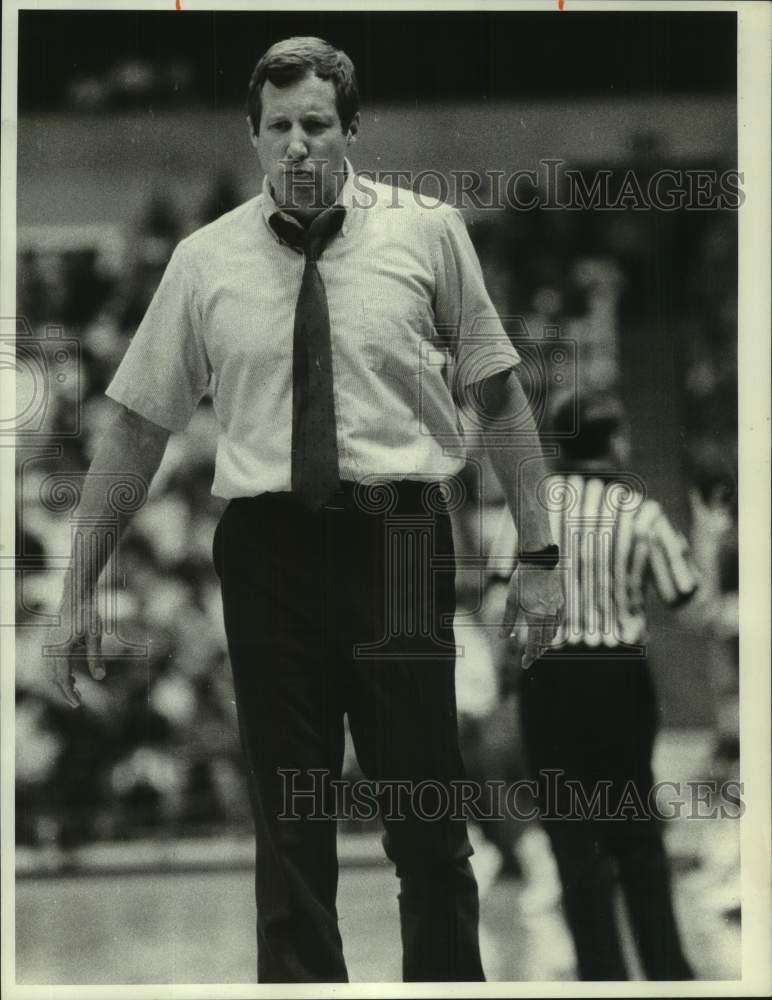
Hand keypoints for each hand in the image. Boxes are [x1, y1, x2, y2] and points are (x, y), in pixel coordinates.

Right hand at [49, 590, 104, 708]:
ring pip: (51, 670)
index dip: (68, 693)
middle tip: (78, 702)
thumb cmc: (88, 613)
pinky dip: (60, 671)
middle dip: (65, 690)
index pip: (62, 677)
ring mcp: (48, 643)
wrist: (77, 593)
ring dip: (62, 681)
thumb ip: (95, 657)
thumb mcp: (96, 636)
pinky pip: (51, 661)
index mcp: (60, 648)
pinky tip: (72, 674)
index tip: (77, 704)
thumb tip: (100, 678)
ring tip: (76, 689)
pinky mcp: (50, 639)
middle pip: (54, 676)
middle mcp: (51, 647)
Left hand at [499, 565, 563, 669]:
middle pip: (545, 642)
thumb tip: (503, 638)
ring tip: (539, 648)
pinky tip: (549, 632)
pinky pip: (560, 623)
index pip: (534, 644)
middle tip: (530, 658)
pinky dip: (554, 631)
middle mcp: (548, 616)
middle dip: (538, 652)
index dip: (529, 657)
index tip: (525, 665)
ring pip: (554, 634)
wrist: (539, 562)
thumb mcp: (511, 600)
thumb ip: (508, 621)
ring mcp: (557, 610)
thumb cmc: (522, 580)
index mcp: (534, 616)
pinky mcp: (562, 603)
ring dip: (546, 643)